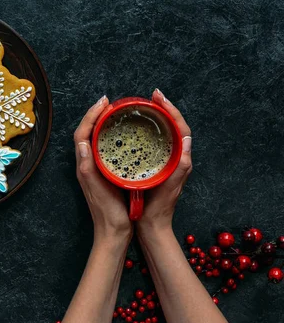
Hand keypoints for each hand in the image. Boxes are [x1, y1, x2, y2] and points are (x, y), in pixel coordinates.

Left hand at [74, 96, 131, 241]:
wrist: (113, 233)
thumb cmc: (107, 213)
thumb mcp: (97, 188)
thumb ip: (88, 167)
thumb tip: (82, 142)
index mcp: (84, 166)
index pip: (82, 133)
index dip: (91, 115)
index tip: (104, 102)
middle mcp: (86, 165)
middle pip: (86, 133)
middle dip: (95, 115)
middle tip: (109, 102)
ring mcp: (95, 170)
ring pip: (94, 140)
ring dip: (101, 124)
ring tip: (114, 113)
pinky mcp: (104, 174)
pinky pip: (103, 149)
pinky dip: (109, 137)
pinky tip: (121, 135)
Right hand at [139, 89, 192, 230]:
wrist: (152, 226)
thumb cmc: (158, 208)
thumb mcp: (169, 186)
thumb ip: (180, 165)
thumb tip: (185, 138)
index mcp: (180, 160)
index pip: (180, 127)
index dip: (171, 110)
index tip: (158, 97)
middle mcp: (175, 158)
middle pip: (173, 126)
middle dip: (164, 108)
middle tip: (151, 96)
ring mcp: (165, 162)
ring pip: (164, 133)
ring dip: (158, 117)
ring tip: (145, 106)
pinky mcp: (156, 166)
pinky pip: (155, 142)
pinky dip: (150, 131)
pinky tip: (137, 129)